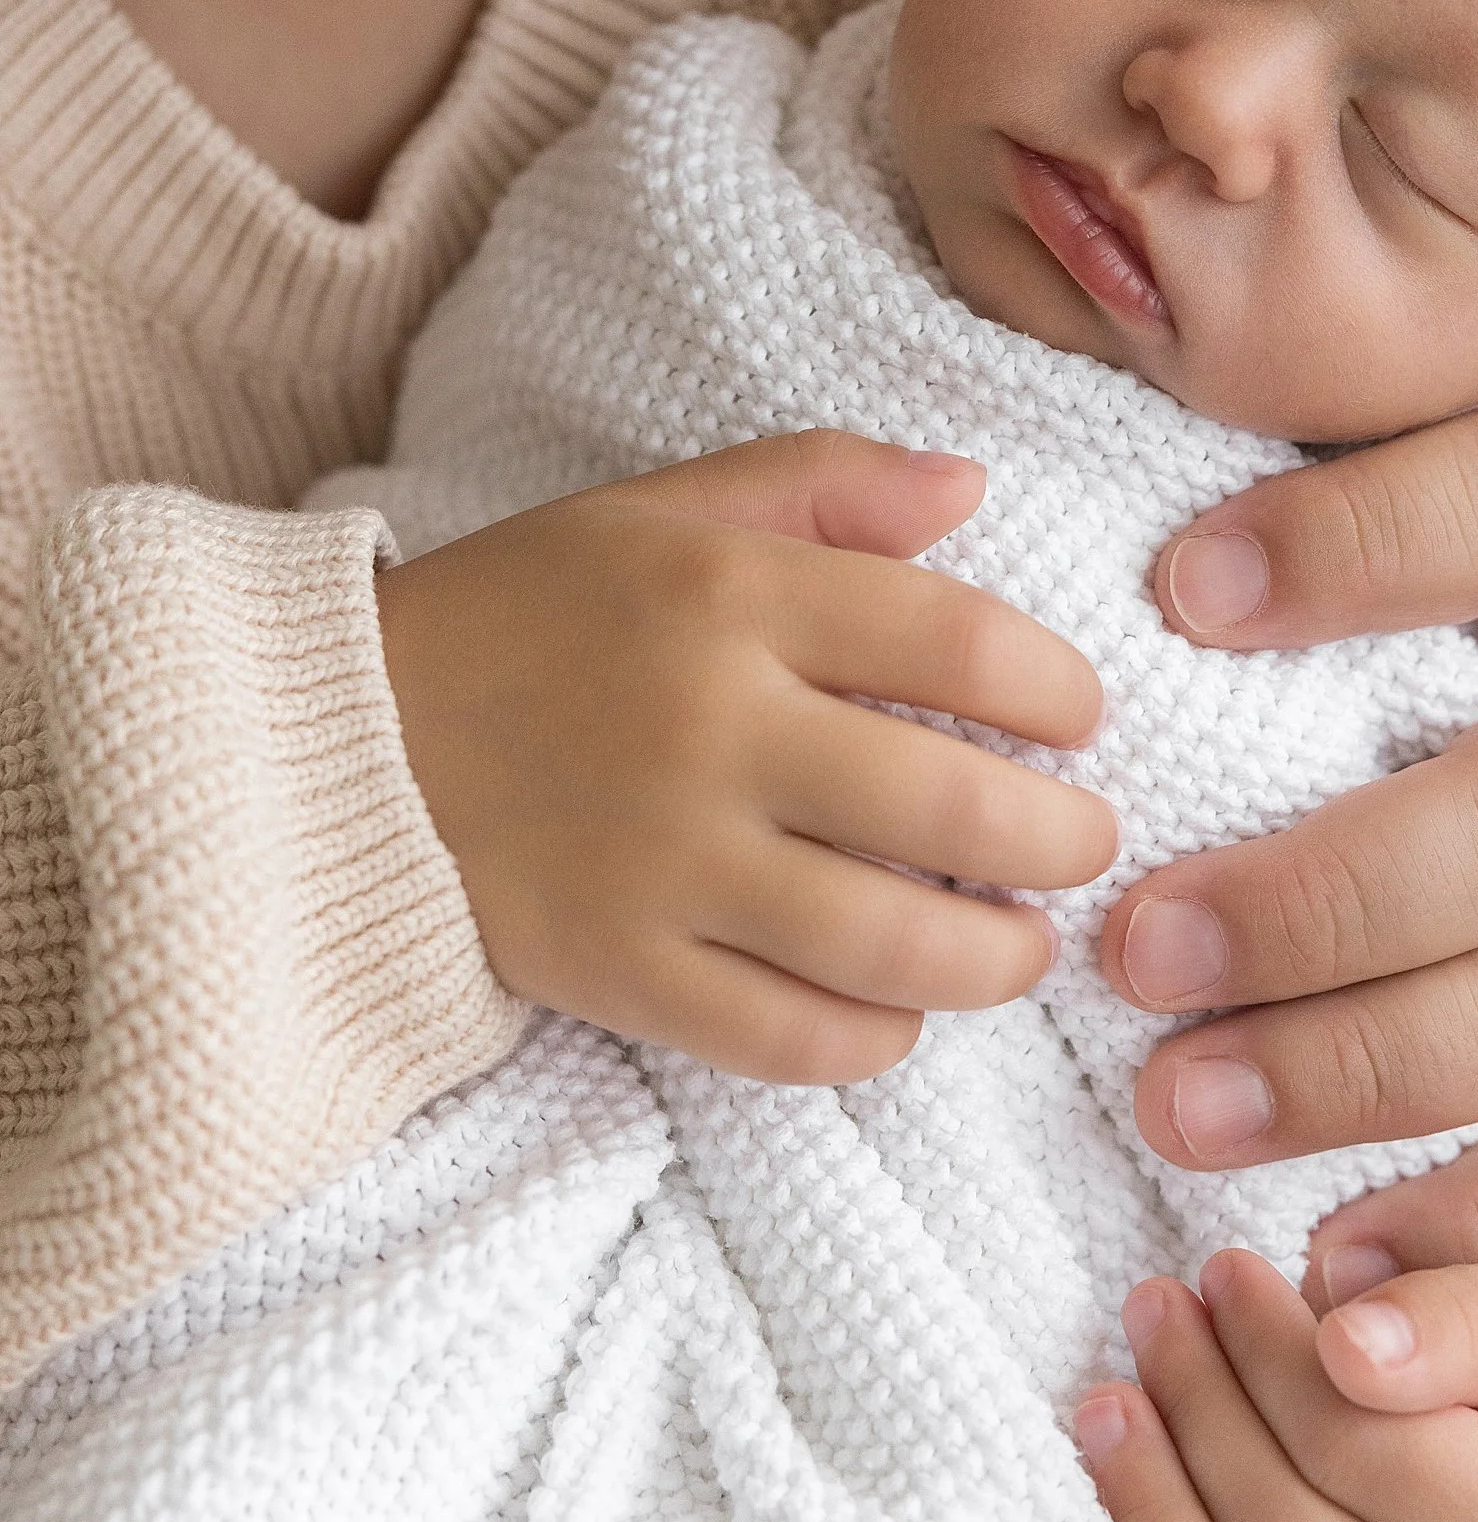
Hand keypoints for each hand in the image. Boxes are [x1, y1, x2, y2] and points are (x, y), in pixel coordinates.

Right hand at [377, 431, 1114, 1078]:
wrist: (344, 744)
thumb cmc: (531, 615)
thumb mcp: (666, 511)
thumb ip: (824, 485)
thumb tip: (972, 484)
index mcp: (728, 597)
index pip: (958, 643)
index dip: (1058, 689)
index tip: (1082, 717)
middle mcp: (706, 730)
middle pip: (951, 807)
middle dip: (1062, 840)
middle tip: (1090, 843)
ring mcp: (663, 865)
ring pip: (888, 943)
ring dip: (995, 958)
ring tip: (1024, 944)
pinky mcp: (621, 974)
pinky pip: (790, 1037)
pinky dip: (873, 1037)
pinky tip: (900, 1008)